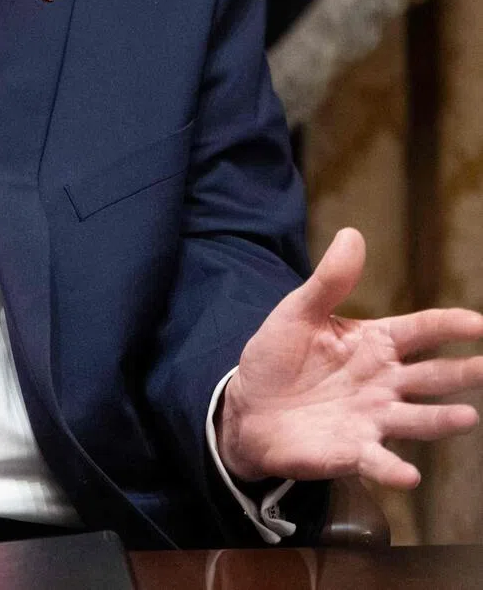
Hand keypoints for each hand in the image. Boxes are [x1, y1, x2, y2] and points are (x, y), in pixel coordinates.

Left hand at [216, 227, 482, 486]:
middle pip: (432, 376)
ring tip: (466, 417)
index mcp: (374, 343)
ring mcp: (373, 418)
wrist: (248, 407)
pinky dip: (393, 469)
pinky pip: (378, 461)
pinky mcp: (352, 451)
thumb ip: (329, 281)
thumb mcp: (298, 312)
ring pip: (417, 419)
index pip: (421, 330)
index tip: (480, 322)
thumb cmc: (278, 357)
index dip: (450, 325)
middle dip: (463, 373)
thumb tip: (353, 234)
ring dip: (441, 420)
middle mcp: (384, 383)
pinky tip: (408, 474)